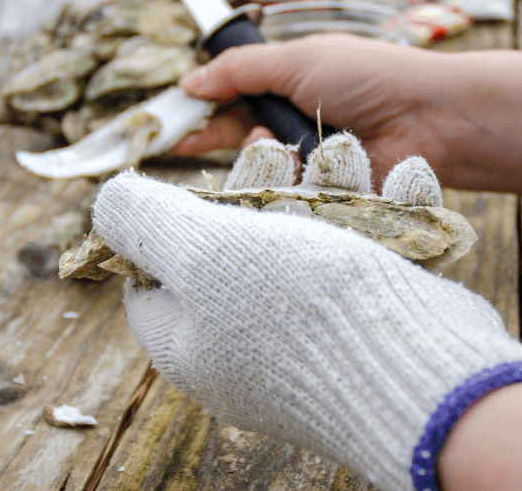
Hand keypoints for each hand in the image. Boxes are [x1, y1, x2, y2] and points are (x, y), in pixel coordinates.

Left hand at [93, 134, 521, 490]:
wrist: (416, 374)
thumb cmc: (294, 313)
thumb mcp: (199, 252)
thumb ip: (145, 220)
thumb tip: (105, 202)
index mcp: (189, 341)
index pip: (153, 279)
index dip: (167, 220)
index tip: (200, 177)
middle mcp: (244, 350)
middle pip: (237, 252)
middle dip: (263, 188)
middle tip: (280, 148)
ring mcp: (310, 343)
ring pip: (311, 246)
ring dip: (331, 189)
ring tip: (349, 150)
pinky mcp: (370, 330)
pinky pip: (372, 260)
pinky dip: (386, 213)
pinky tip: (400, 177)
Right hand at [174, 34, 460, 184]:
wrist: (430, 119)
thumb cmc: (370, 78)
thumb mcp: (296, 60)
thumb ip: (239, 70)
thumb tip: (190, 81)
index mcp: (290, 89)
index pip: (232, 103)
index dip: (201, 112)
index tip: (171, 122)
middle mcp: (298, 128)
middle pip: (238, 143)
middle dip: (219, 137)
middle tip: (186, 141)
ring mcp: (311, 165)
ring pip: (258, 173)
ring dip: (261, 157)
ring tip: (277, 144)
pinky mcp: (326, 198)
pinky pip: (288, 198)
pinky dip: (292, 182)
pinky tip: (306, 167)